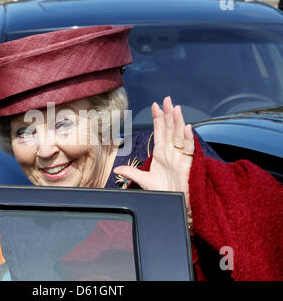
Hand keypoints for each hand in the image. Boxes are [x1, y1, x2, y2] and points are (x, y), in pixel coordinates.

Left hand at [114, 96, 193, 211]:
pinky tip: (186, 128)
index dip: (157, 118)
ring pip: (179, 135)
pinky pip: (189, 149)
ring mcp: (180, 156)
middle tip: (166, 99)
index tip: (154, 105)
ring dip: (177, 121)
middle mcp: (171, 151)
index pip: (159, 131)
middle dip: (167, 114)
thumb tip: (117, 168)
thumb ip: (132, 172)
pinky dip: (188, 139)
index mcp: (162, 152)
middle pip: (169, 129)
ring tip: (175, 108)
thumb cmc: (165, 192)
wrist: (175, 206)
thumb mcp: (145, 181)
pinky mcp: (188, 164)